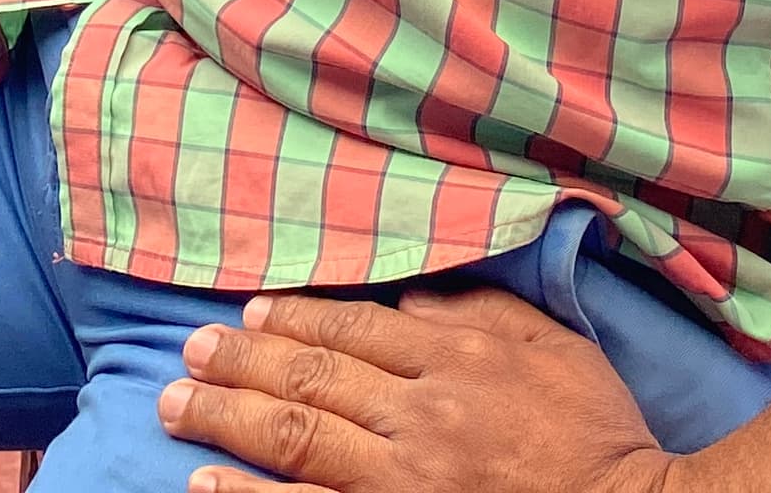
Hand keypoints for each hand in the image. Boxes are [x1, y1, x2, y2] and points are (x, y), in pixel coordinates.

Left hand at [157, 288, 679, 492]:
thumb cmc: (596, 434)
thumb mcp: (552, 348)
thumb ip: (479, 313)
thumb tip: (408, 296)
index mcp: (458, 359)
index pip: (354, 330)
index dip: (294, 319)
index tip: (250, 311)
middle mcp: (422, 415)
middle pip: (311, 380)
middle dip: (240, 363)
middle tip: (189, 351)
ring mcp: (406, 480)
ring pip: (297, 440)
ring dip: (227, 419)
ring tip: (174, 403)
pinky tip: (204, 484)